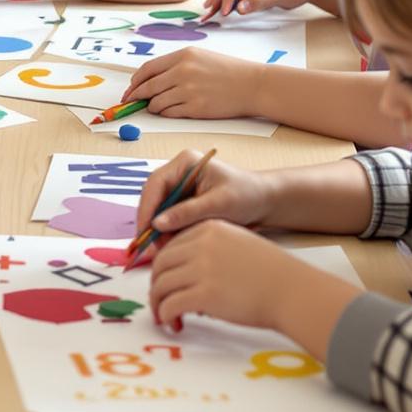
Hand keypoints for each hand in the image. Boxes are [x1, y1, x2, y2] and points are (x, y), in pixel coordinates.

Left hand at [121, 47, 258, 120]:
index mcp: (183, 56)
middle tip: (130, 102)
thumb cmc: (228, 71)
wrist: (252, 85)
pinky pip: (169, 113)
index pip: (148, 69)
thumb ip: (175, 65)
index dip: (135, 81)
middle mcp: (183, 72)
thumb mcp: (200, 57)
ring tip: (154, 107)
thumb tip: (150, 79)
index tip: (130, 88)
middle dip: (136, 96)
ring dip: (152, 107)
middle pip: (147, 87)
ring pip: (156, 102)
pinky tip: (168, 111)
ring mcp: (189, 90)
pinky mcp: (195, 108)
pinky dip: (165, 113)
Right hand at [130, 147, 272, 243]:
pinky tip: (174, 244)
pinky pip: (169, 216)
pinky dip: (170, 231)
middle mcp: (179, 172)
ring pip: (159, 209)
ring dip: (160, 228)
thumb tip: (157, 224)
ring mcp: (181, 187)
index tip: (145, 230)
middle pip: (153, 196)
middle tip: (152, 244)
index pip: (155, 183)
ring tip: (165, 248)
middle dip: (152, 221)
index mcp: (185, 163)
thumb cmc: (247, 195)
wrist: (265, 202)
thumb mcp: (218, 204)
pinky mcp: (185, 201)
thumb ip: (187, 212)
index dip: (147, 207)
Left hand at [147, 222, 302, 334]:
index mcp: (210, 229)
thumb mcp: (238, 246)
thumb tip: (185, 272)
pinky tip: (174, 324)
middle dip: (156, 285)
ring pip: (161, 285)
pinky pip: (170, 305)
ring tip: (165, 317)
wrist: (293, 291)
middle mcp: (202, 244)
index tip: (164, 283)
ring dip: (158, 304)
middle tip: (160, 302)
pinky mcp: (204, 294)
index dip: (163, 267)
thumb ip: (210, 250)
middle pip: (160, 264)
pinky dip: (166, 316)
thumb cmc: (272, 274)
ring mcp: (202, 268)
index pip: (171, 246)